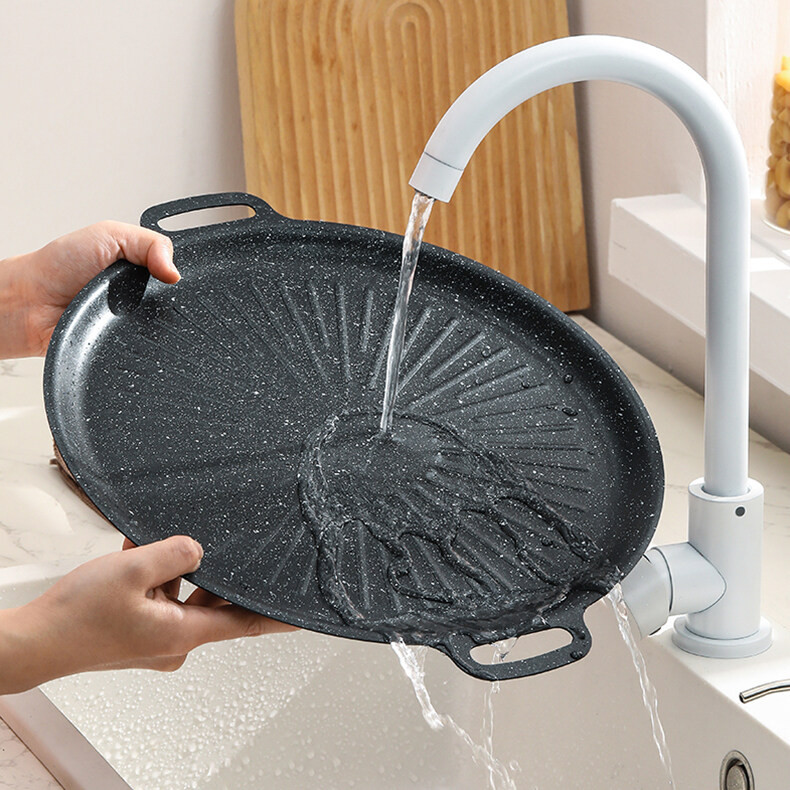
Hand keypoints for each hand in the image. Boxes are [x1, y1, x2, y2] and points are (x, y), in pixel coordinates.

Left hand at [0, 222, 179, 358]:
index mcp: (140, 267)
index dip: (176, 270)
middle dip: (164, 295)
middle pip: (174, 300)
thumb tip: (175, 272)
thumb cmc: (58, 266)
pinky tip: (126, 328)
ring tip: (126, 306)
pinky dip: (140, 340)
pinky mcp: (127, 346)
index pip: (175, 270)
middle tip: (140, 286)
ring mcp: (135, 322)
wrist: (31, 304)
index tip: (168, 271)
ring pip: (164, 326)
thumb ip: (149, 242)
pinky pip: (146, 348)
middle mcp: (140, 296)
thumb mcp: (110, 234)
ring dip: (151, 319)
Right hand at [0, 536, 295, 693]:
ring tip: (149, 547)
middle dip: (207, 569)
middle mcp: (175, 642)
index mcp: (183, 633)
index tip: (303, 614)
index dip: (277, 618)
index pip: (245, 624)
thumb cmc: (75, 617)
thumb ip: (175, 553)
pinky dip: (154, 577)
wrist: (32, 642)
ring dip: (171, 568)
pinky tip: (139, 554)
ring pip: (182, 593)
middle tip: (202, 544)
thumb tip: (198, 549)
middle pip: (211, 599)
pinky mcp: (139, 633)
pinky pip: (161, 598)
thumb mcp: (131, 568)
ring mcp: (156, 639)